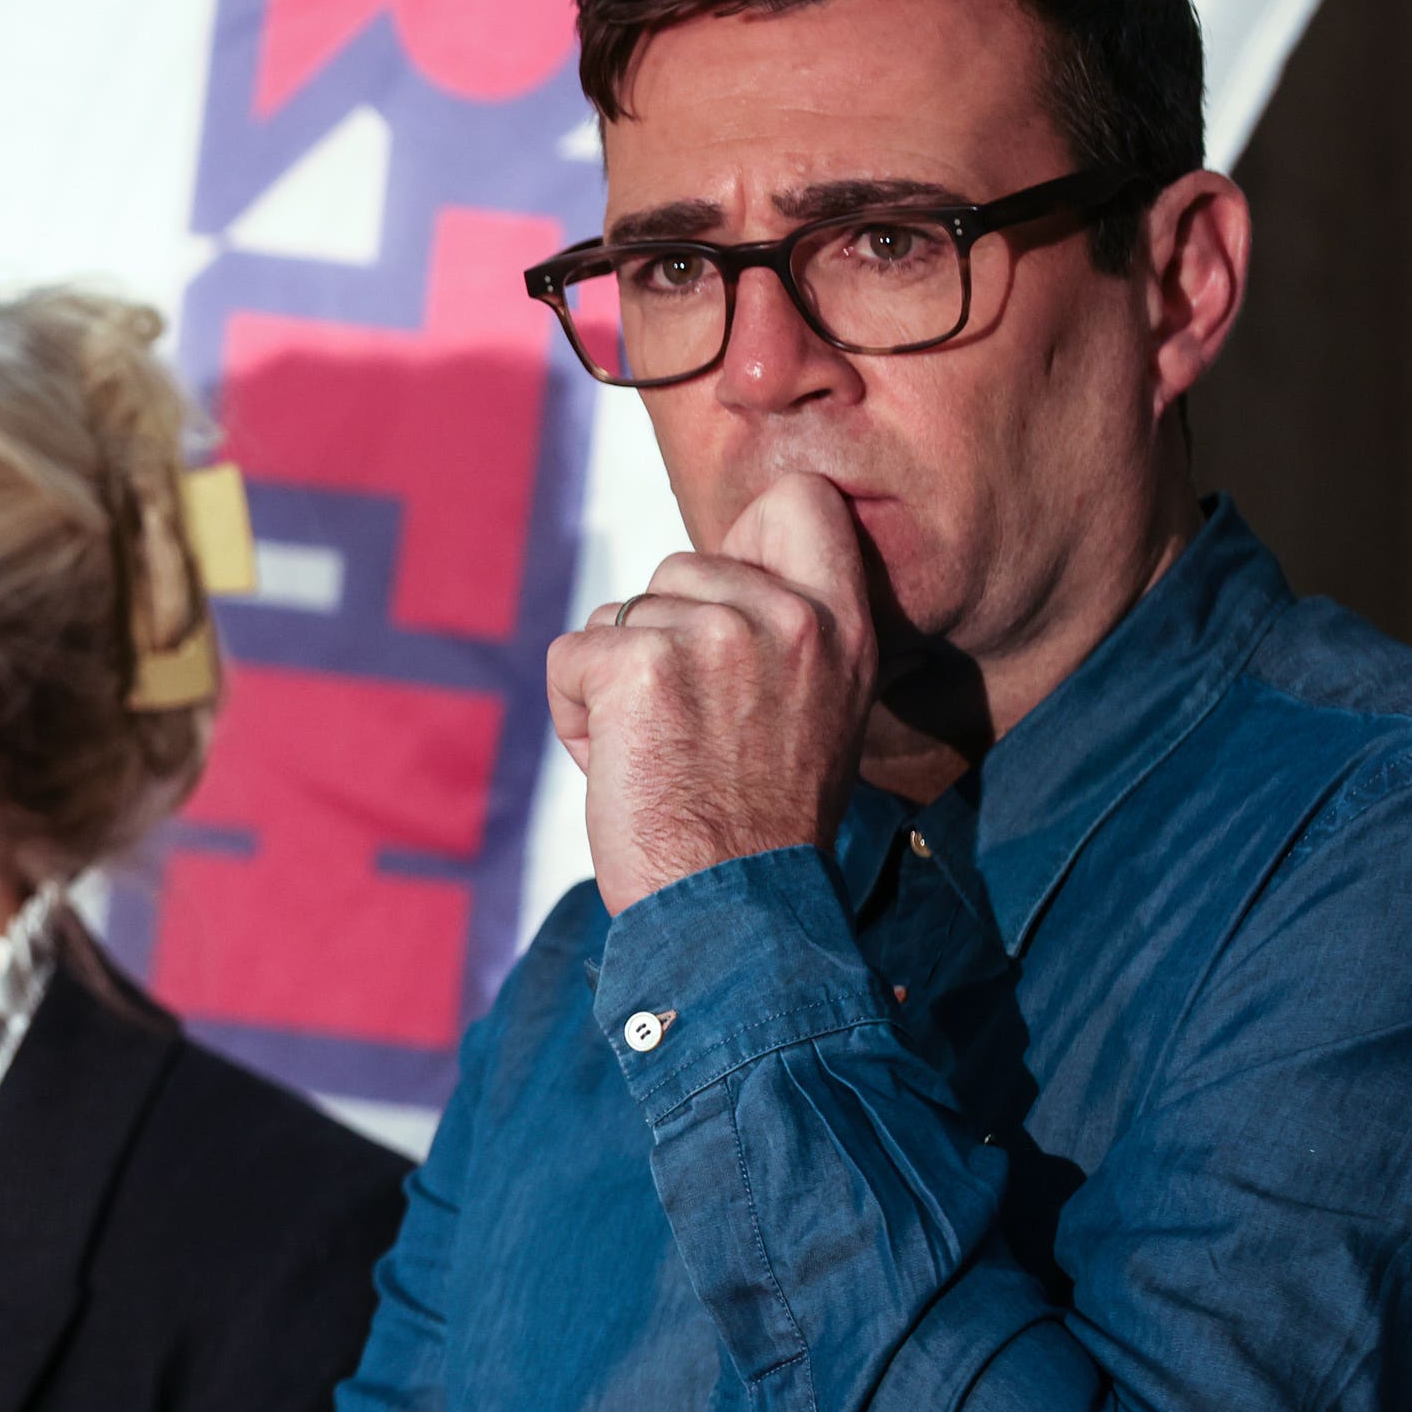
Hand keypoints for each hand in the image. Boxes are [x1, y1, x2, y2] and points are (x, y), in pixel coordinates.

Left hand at [543, 472, 878, 910]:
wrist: (735, 911)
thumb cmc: (758, 826)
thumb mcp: (818, 712)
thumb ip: (783, 636)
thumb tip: (713, 577)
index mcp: (842, 626)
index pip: (802, 500)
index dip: (746, 536)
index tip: (729, 598)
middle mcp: (788, 617)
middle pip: (677, 569)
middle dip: (659, 640)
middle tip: (689, 731)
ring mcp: (714, 633)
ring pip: (618, 616)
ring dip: (613, 686)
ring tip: (658, 758)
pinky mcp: (639, 664)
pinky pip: (569, 655)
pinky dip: (573, 713)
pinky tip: (617, 767)